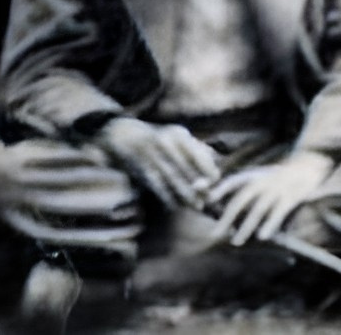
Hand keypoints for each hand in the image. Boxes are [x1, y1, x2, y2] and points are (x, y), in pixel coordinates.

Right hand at [96, 117, 222, 210]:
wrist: (122, 136)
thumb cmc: (158, 138)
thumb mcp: (178, 136)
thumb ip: (197, 148)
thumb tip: (217, 162)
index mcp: (178, 134)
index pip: (198, 153)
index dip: (208, 169)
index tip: (214, 181)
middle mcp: (165, 143)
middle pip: (186, 168)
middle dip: (198, 187)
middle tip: (208, 199)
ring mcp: (151, 156)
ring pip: (172, 179)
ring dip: (185, 195)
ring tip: (196, 206)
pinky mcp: (139, 168)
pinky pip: (156, 186)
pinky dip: (167, 197)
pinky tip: (175, 206)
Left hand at [209, 149, 332, 247]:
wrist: (311, 164)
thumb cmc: (280, 176)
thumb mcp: (261, 176)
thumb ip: (240, 188)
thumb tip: (211, 201)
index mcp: (255, 175)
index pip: (234, 182)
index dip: (220, 190)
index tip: (209, 201)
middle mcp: (264, 180)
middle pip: (242, 198)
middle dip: (228, 217)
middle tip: (215, 234)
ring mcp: (278, 188)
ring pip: (259, 208)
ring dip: (247, 225)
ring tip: (237, 241)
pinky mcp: (292, 196)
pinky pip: (279, 212)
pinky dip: (271, 223)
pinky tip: (263, 236)